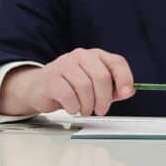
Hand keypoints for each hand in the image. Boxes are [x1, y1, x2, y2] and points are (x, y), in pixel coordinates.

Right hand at [0, 48, 134, 116]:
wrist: (37, 88)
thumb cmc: (69, 86)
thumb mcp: (95, 86)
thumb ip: (113, 88)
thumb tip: (129, 91)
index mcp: (95, 55)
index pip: (116, 62)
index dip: (125, 78)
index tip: (125, 93)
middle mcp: (81, 56)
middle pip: (102, 76)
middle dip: (104, 98)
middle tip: (101, 110)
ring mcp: (64, 65)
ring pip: (85, 87)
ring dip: (88, 105)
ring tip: (86, 110)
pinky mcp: (51, 78)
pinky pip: (68, 95)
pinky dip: (74, 106)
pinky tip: (73, 109)